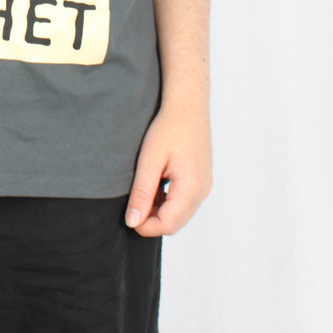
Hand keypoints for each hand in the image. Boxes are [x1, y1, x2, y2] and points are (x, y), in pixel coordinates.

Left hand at [124, 99, 212, 236]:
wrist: (188, 105)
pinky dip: (168, 202)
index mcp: (191, 188)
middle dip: (152, 221)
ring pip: (180, 214)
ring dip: (159, 211)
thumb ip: (142, 193)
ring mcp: (204, 186)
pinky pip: (185, 202)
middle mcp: (203, 191)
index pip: (167, 225)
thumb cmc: (169, 127)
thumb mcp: (149, 160)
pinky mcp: (202, 180)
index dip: (145, 227)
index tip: (127, 216)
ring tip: (143, 191)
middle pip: (175, 223)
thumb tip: (132, 221)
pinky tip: (155, 185)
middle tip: (133, 205)